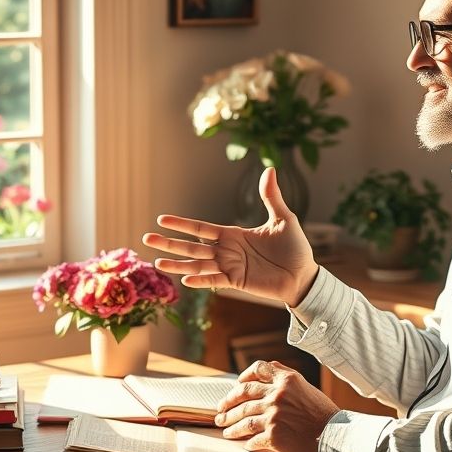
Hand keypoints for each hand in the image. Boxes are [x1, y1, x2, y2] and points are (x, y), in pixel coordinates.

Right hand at [143, 167, 319, 305]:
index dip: (181, 224)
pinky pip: (214, 281)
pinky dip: (200, 280)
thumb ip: (271, 197)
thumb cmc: (294, 248)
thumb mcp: (283, 219)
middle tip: (147, 238)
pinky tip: (185, 279)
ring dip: (177, 264)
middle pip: (191, 246)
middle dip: (169, 243)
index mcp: (232, 235)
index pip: (200, 228)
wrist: (304, 275)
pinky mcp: (237, 282)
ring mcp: (229, 267)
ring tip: (157, 263)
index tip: (162, 219)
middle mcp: (226, 251)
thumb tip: (270, 169)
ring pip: (197, 265)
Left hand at [214, 359, 338, 451]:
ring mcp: (274, 415)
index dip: (243, 377)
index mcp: (286, 380)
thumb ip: (285, 376)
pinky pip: (253, 438)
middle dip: (227, 404)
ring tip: (225, 430)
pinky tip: (245, 444)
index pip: (257, 370)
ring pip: (244, 418)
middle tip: (220, 412)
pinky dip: (247, 442)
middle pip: (243, 395)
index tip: (236, 386)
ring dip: (231, 425)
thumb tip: (267, 368)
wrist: (335, 435)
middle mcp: (277, 395)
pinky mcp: (274, 435)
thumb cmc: (322, 413)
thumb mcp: (305, 386)